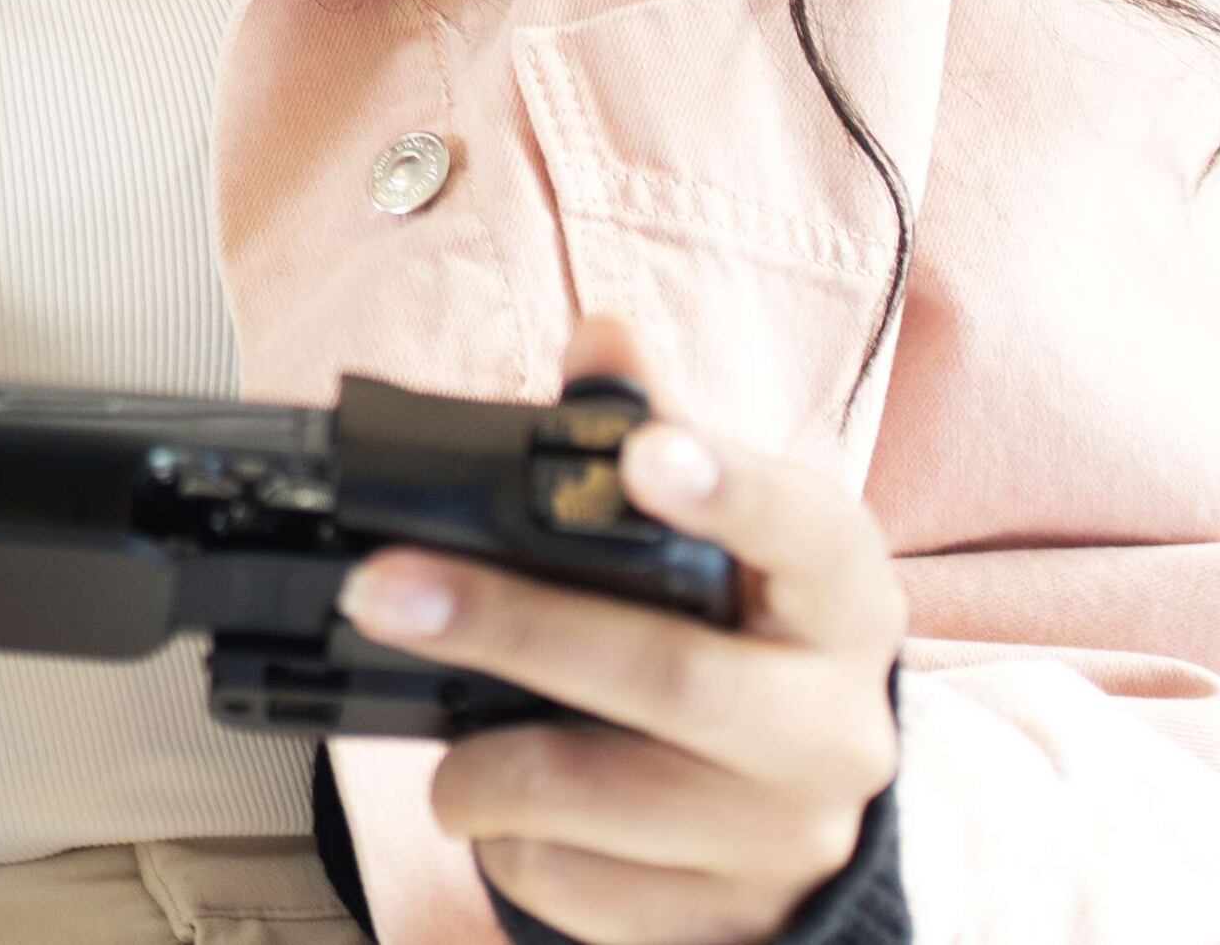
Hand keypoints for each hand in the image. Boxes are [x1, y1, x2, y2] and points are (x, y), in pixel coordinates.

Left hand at [340, 318, 904, 944]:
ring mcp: (781, 834)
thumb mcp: (726, 549)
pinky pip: (568, 882)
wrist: (804, 825)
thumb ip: (649, 434)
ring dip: (474, 763)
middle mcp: (833, 724)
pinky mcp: (722, 922)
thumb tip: (600, 333)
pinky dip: (506, 843)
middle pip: (662, 673)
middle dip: (504, 626)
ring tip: (445, 742)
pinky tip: (510, 813)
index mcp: (840, 602)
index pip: (803, 532)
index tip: (643, 452)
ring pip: (586, 792)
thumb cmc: (741, 652)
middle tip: (380, 589)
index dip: (724, 490)